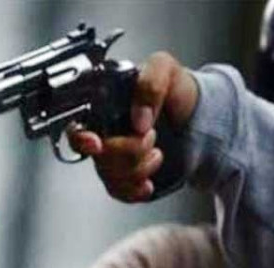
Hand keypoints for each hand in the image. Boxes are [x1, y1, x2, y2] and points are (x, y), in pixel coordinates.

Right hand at [68, 52, 197, 201]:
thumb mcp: (164, 68)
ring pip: (110, 176)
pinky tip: (147, 184)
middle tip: (150, 135)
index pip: (76, 129)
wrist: (197, 115)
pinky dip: (134, 191)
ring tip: (156, 152)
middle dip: (128, 150)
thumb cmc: (175, 89)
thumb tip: (139, 120)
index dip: (81, 139)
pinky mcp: (125, 177)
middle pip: (97, 157)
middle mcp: (103, 134)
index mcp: (102, 108)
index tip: (97, 144)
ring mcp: (113, 158)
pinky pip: (119, 192)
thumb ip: (149, 84)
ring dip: (139, 168)